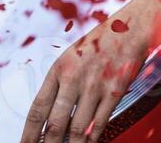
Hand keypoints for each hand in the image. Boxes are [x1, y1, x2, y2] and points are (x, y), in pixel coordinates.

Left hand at [21, 0, 160, 142]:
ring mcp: (94, 86)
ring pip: (77, 129)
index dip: (29, 134)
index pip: (37, 109)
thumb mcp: (71, 56)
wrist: (131, 28)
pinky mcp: (113, 91)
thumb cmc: (101, 42)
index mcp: (59, 69)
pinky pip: (99, 124)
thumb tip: (49, 114)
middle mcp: (73, 78)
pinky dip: (92, 138)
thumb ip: (59, 83)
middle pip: (55, 124)